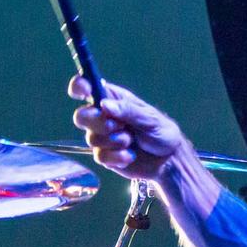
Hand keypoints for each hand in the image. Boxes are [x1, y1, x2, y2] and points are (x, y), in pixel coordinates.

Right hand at [68, 75, 186, 180]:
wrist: (167, 160)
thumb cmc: (161, 131)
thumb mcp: (149, 118)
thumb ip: (128, 110)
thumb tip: (104, 105)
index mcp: (112, 98)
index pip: (86, 87)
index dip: (79, 86)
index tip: (85, 92)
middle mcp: (102, 116)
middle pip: (81, 116)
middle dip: (98, 123)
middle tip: (118, 126)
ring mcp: (102, 136)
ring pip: (91, 138)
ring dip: (115, 142)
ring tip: (132, 141)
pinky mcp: (104, 155)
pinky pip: (100, 156)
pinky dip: (117, 157)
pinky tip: (130, 155)